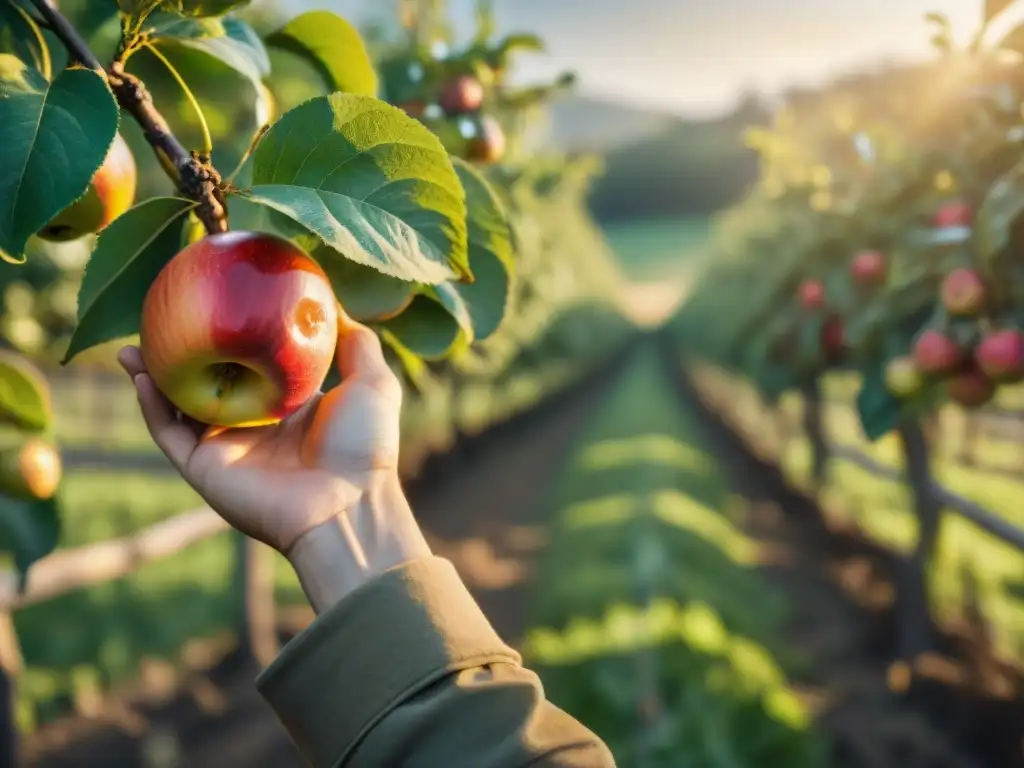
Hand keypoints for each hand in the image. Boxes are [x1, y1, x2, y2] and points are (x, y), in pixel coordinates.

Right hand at [118, 312, 431, 610]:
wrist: (347, 503)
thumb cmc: (364, 445)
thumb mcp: (372, 382)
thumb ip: (357, 345)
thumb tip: (334, 305)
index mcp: (288, 409)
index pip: (250, 368)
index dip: (231, 341)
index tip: (215, 306)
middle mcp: (253, 428)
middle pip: (206, 385)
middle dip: (180, 358)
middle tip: (161, 323)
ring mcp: (226, 448)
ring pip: (177, 408)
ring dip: (153, 378)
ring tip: (130, 348)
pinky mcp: (205, 468)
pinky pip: (169, 433)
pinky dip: (151, 406)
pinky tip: (142, 376)